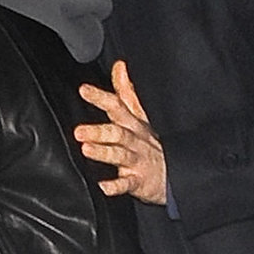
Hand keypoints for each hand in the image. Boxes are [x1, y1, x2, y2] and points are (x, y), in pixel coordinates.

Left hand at [75, 60, 167, 202]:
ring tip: (86, 150)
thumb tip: (119, 66)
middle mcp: (134, 140)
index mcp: (133, 124)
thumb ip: (126, 92)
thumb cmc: (149, 144)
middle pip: (117, 132)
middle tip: (78, 131)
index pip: (117, 106)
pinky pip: (127, 184)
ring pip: (120, 155)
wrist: (174, 174)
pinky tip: (104, 187)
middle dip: (99, 131)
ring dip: (104, 152)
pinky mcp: (139, 181)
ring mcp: (137, 161)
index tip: (83, 90)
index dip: (101, 97)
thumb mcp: (139, 116)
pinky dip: (116, 186)